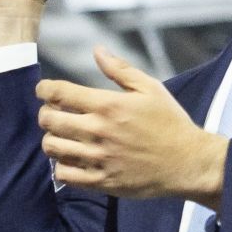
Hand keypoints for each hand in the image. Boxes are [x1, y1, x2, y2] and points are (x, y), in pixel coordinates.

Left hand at [37, 47, 228, 205]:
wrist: (188, 162)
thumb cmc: (169, 122)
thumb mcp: (150, 88)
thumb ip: (120, 70)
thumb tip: (97, 50)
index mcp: (108, 105)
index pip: (59, 93)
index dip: (44, 89)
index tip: (44, 90)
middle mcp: (99, 131)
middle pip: (49, 120)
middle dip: (45, 113)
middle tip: (53, 113)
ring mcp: (99, 158)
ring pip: (53, 147)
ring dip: (51, 139)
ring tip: (61, 136)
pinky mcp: (102, 181)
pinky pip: (65, 175)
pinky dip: (61, 166)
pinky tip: (70, 159)